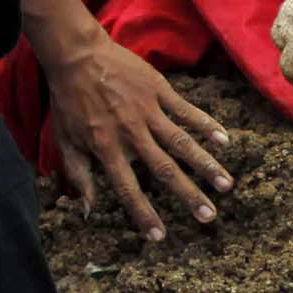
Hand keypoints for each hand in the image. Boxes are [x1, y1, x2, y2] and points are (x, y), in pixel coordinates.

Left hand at [35, 24, 232, 238]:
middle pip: (164, 170)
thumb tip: (87, 209)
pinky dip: (206, 125)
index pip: (128, 189)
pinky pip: (186, 111)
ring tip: (226, 185)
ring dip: (205, 165)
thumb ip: (79, 175)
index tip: (160, 237)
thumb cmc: (69, 100)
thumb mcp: (65, 141)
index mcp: (106, 148)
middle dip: (188, 195)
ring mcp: (147, 111)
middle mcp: (130, 133)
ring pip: (181, 143)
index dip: (143, 214)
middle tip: (209, 217)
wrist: (77, 55)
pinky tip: (224, 141)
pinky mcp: (158, 91)